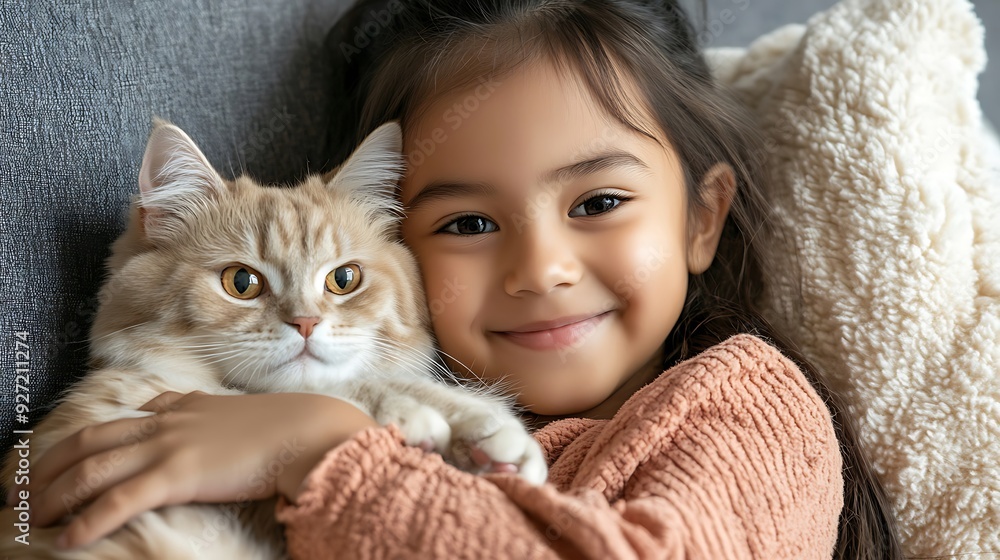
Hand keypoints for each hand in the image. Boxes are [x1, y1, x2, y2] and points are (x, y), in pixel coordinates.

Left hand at [10, 390, 377, 549]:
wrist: (309, 429)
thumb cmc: (290, 425)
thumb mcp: (245, 414)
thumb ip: (218, 418)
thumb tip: (210, 427)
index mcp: (185, 407)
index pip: (121, 418)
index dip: (85, 439)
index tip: (64, 457)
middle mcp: (167, 421)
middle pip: (90, 439)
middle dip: (50, 466)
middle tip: (23, 491)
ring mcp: (169, 445)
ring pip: (93, 467)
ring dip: (55, 494)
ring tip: (31, 517)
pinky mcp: (177, 474)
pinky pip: (119, 500)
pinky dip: (87, 521)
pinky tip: (66, 539)